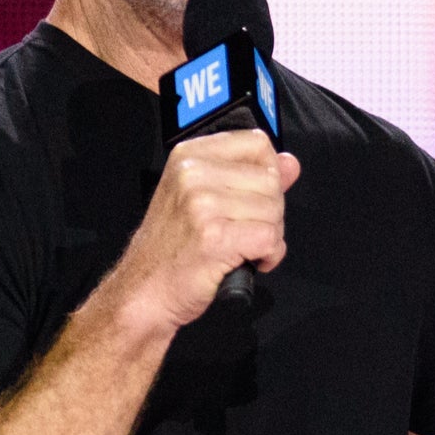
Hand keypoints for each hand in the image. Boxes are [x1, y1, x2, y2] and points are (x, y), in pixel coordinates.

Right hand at [111, 129, 299, 332]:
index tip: (256, 196)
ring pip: (274, 211)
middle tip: (246, 231)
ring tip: (243, 247)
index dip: (268, 172)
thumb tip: (290, 162)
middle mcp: (193, 173)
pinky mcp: (214, 237)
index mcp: (190, 156)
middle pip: (270, 180)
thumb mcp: (202, 198)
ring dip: (270, 237)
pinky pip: (269, 239)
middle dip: (271, 212)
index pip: (256, 143)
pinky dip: (268, 256)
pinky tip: (248, 262)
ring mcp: (202, 204)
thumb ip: (250, 176)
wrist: (143, 290)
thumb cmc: (171, 247)